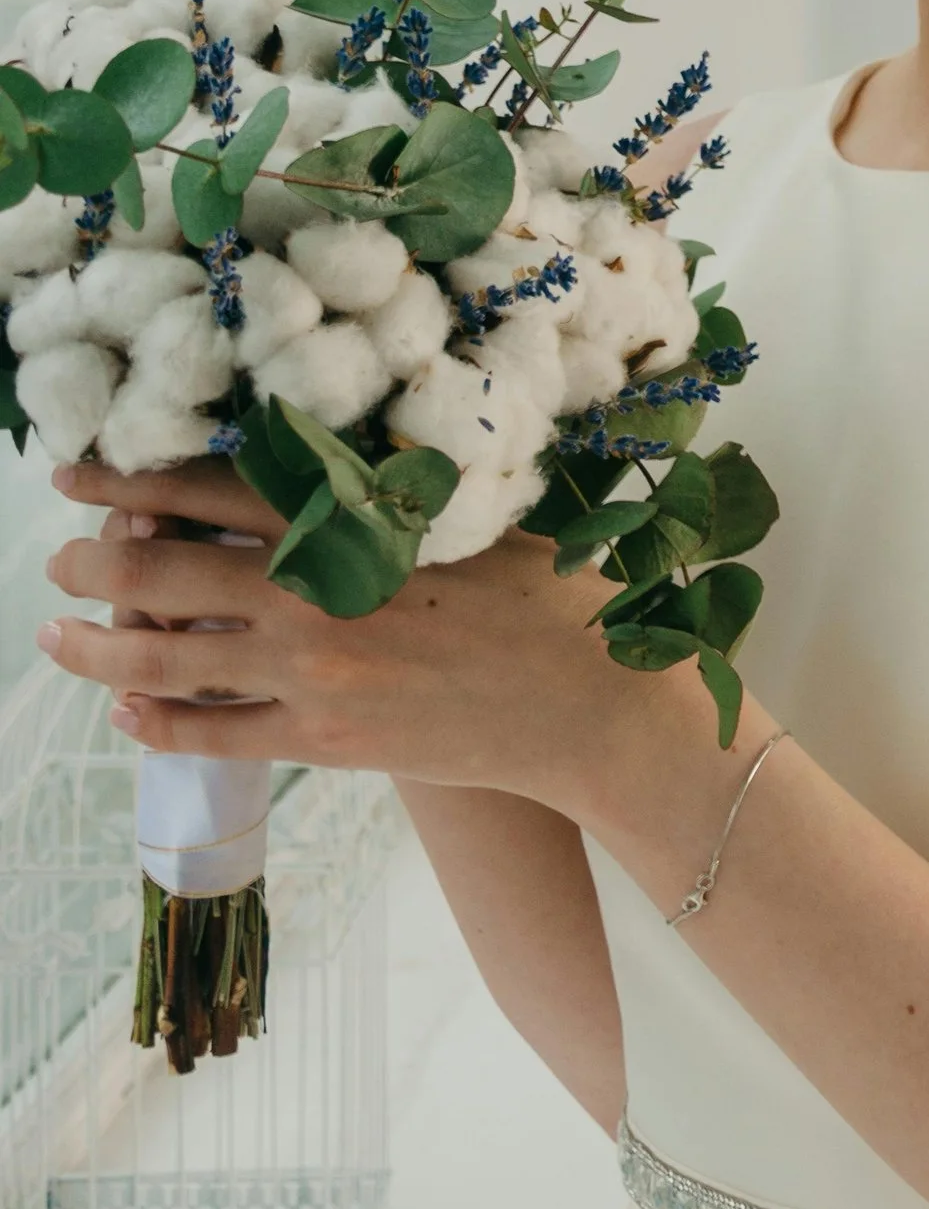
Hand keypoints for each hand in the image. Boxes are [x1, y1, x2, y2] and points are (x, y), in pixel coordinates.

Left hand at [41, 457, 630, 809]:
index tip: (82, 468)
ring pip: (165, 660)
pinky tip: (127, 714)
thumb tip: (308, 475)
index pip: (210, 487)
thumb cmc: (545, 596)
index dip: (132, 475)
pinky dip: (155, 724)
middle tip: (58, 556)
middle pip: (162, 569)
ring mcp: (312, 672)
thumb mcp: (463, 517)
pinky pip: (212, 734)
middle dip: (92, 559)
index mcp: (351, 521)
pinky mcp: (326, 739)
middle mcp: (314, 592)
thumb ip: (380, 497)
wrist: (591, 701)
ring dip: (95, 646)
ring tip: (58, 635)